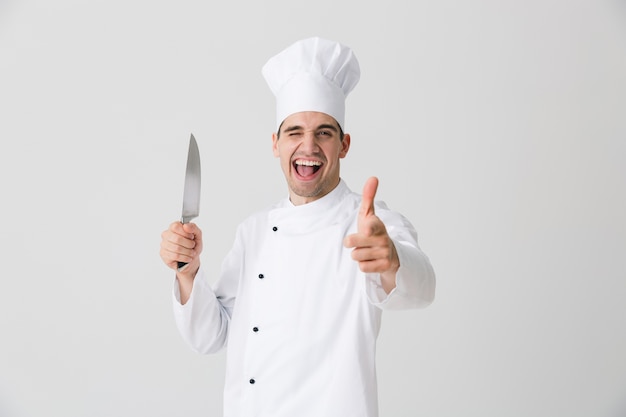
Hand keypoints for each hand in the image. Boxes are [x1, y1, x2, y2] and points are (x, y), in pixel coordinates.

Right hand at [160, 221, 202, 281]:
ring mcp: (163, 244)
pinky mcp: (163, 254)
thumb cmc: (193, 245)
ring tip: (192, 253)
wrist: (192, 258)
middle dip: (189, 244)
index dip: (186, 233)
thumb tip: (186, 225)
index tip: (191, 237)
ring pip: (177, 248)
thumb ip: (193, 228)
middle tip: (193, 246)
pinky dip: (185, 258)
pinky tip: (188, 258)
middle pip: (177, 239)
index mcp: (173, 227)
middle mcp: (166, 234)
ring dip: (188, 252)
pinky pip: (175, 256)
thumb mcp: (197, 235)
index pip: (176, 226)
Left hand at [343, 177, 398, 292]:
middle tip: (359, 239)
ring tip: (366, 250)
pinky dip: (364, 265)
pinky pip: (362, 267)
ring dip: (358, 254)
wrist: (390, 253)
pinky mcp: (384, 266)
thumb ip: (369, 197)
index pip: (371, 226)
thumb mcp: (369, 215)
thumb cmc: (373, 231)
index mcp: (377, 225)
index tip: (366, 229)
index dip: (368, 228)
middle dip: (351, 242)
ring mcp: (384, 253)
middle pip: (352, 243)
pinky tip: (371, 260)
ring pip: (356, 256)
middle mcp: (383, 239)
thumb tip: (373, 177)